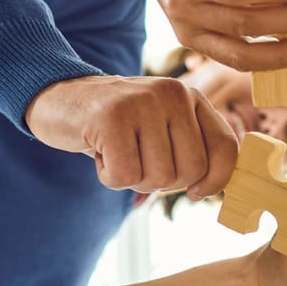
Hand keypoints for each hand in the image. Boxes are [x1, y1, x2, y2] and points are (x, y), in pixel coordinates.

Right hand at [25, 74, 236, 196]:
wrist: (60, 97)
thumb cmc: (120, 126)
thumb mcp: (164, 129)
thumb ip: (193, 151)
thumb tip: (212, 190)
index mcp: (192, 98)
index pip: (226, 147)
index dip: (216, 180)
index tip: (197, 192)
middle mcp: (173, 94)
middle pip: (192, 170)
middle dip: (166, 182)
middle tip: (141, 164)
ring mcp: (142, 102)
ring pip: (160, 177)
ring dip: (136, 180)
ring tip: (119, 154)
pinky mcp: (110, 117)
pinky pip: (125, 176)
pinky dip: (110, 178)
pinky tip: (101, 154)